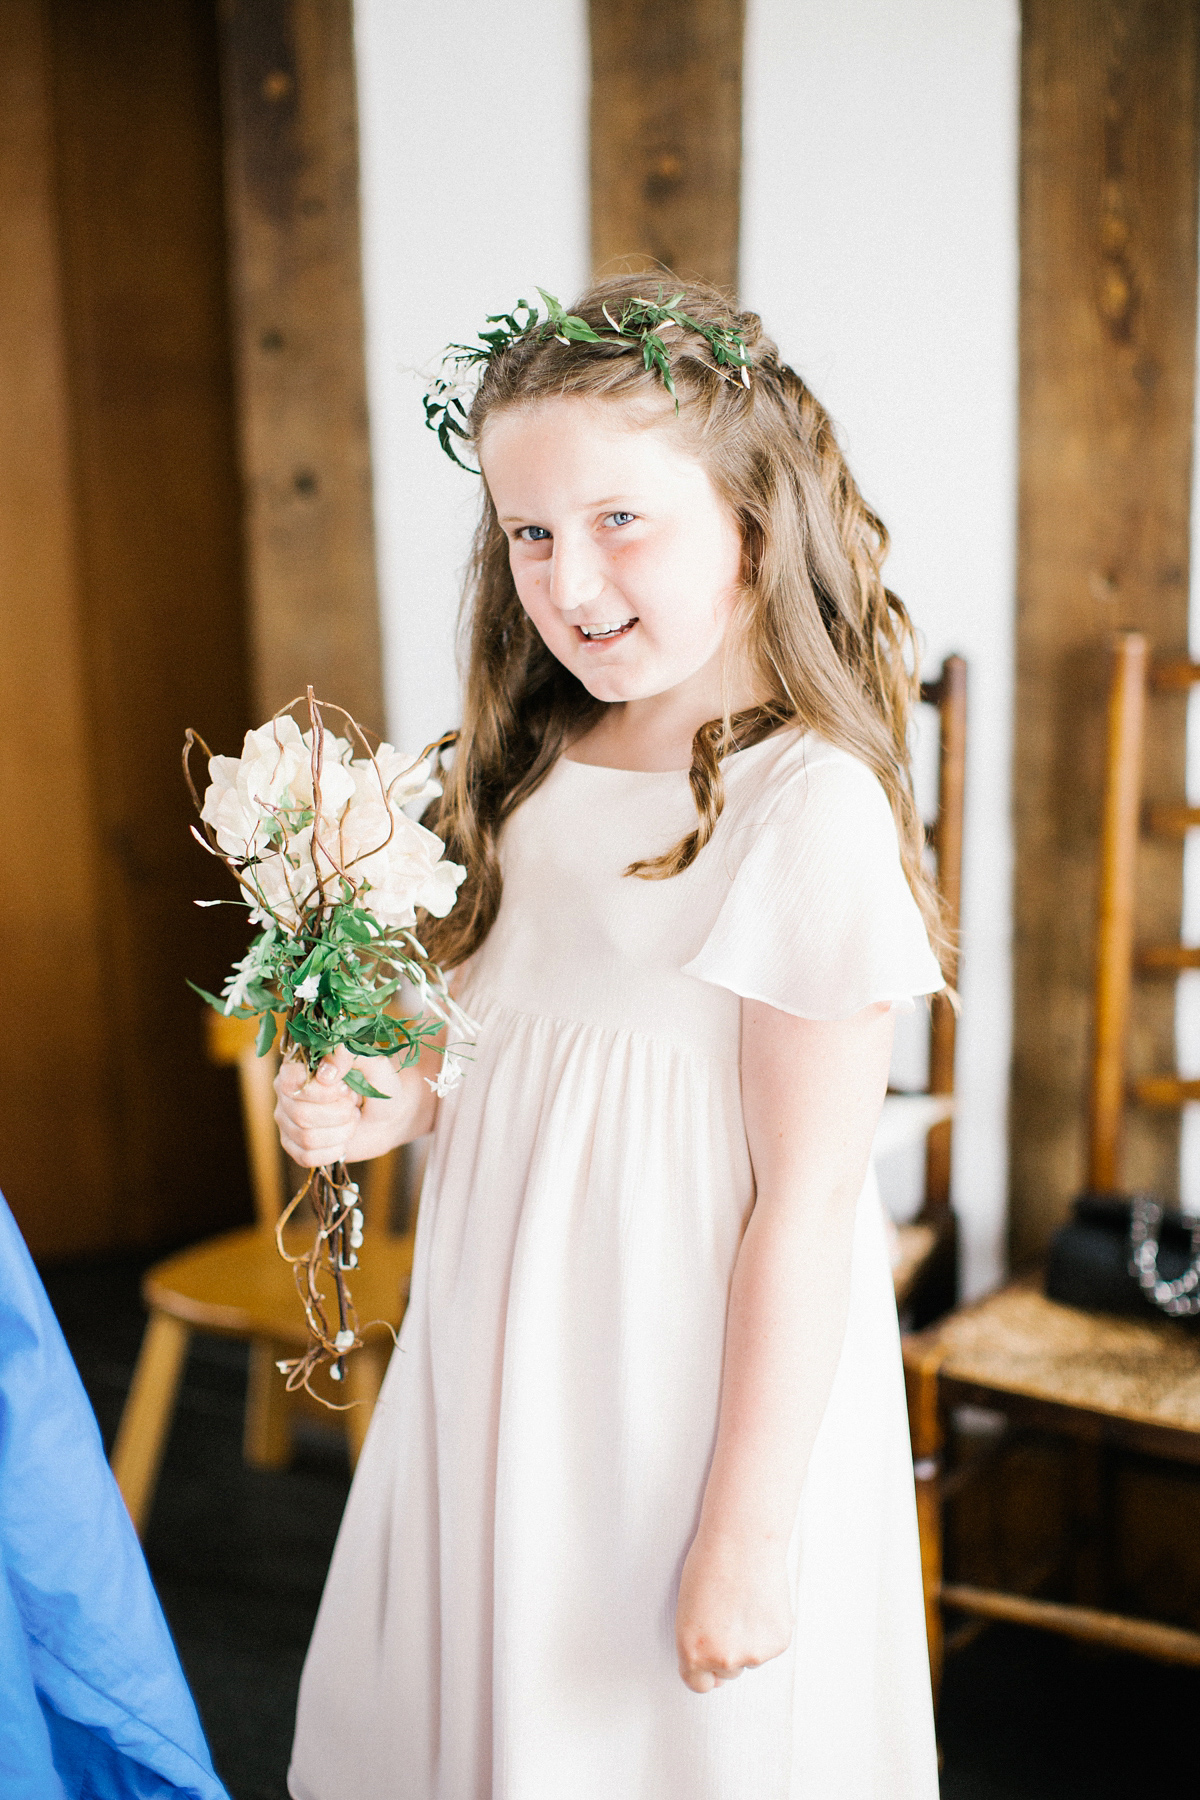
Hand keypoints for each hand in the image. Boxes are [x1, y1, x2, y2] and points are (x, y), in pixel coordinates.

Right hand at [273, 1044, 435, 1166]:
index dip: (321, 1091)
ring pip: (307, 1138)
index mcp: (299, 1066)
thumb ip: (349, 1054)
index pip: (290, 1081)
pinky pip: (307, 1157)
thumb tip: (327, 1072)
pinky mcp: (296, 1147)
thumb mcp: (373, 1062)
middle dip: (339, 1112)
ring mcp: (288, 1122)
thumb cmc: (379, 1084)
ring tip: (351, 1118)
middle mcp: (287, 1093)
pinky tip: (344, 1138)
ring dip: (342, 1131)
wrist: (391, 1114)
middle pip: (300, 1114)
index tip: (346, 1087)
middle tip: (353, 1103)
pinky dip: (335, 1150)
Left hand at [675, 1530, 793, 1693]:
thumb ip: (699, 1641)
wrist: (743, 1541)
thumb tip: (715, 1662)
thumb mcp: (689, 1609)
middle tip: (729, 1615)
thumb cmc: (710, 1564)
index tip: (710, 1655)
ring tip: (745, 1603)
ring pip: (750, 1659)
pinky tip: (761, 1602)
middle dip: (728, 1650)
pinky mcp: (777, 1644)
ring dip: (749, 1640)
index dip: (704, 1669)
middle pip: (726, 1672)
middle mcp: (721, 1659)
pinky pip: (770, 1645)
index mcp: (692, 1651)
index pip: (698, 1684)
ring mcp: (752, 1654)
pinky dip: (768, 1630)